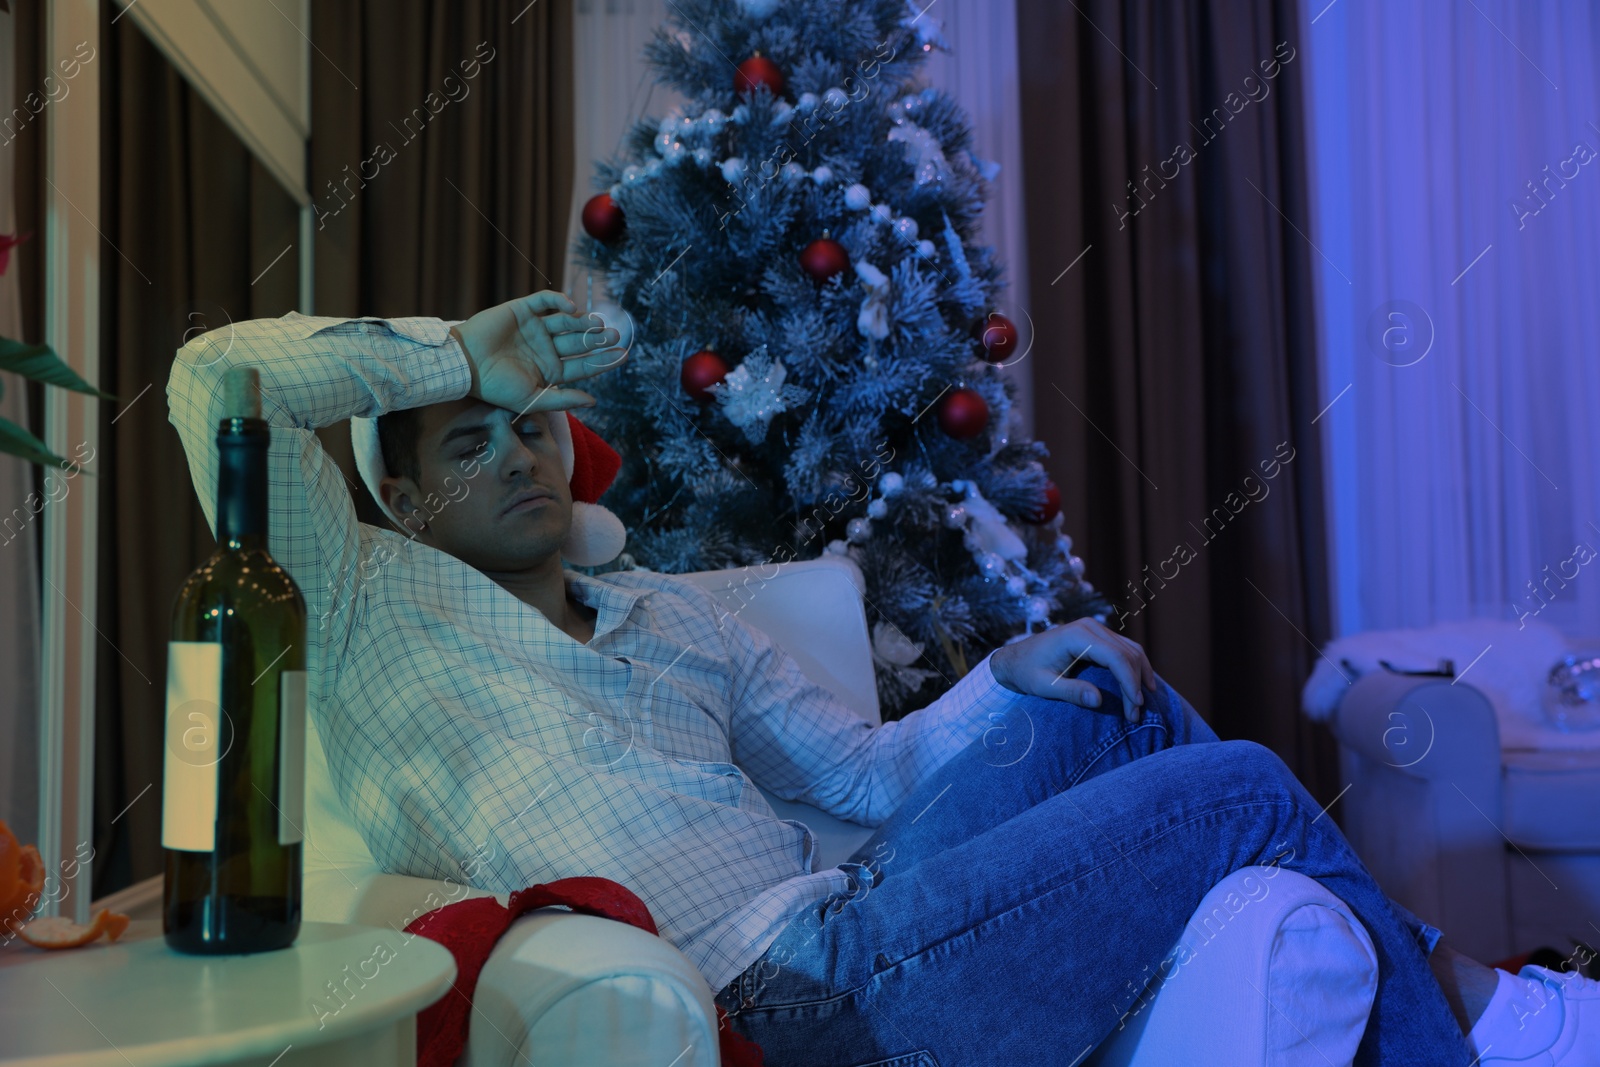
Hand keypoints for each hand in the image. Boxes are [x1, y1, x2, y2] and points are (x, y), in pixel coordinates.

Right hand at [453, 290, 627, 412]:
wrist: (465, 364)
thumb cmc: (495, 387)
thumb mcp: (531, 400)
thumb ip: (562, 400)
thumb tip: (594, 401)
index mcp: (550, 371)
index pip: (583, 365)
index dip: (603, 361)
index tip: (624, 355)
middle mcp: (546, 348)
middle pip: (579, 342)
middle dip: (597, 339)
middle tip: (615, 335)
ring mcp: (535, 328)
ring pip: (566, 322)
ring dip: (583, 322)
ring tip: (598, 323)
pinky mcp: (523, 310)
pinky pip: (545, 302)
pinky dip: (559, 301)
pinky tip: (572, 309)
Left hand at [989, 617, 1157, 722]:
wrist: (1015, 659)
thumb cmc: (1026, 672)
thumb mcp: (1043, 686)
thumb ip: (1070, 692)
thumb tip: (1098, 701)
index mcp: (1077, 635)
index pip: (1115, 657)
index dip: (1129, 682)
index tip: (1135, 706)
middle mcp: (1090, 627)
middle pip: (1127, 653)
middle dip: (1135, 684)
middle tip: (1136, 714)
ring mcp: (1095, 629)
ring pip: (1131, 650)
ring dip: (1139, 676)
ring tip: (1141, 704)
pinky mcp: (1098, 636)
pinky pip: (1125, 649)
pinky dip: (1135, 667)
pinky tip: (1141, 686)